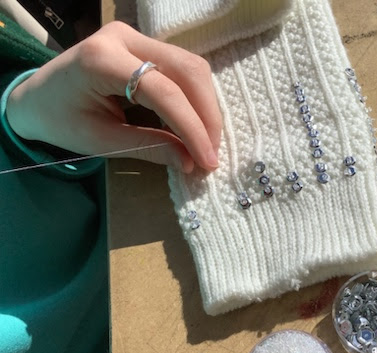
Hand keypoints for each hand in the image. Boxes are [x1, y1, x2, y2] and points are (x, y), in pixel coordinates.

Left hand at [6, 21, 221, 172]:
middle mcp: (124, 37)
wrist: (38, 97)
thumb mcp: (102, 142)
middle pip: (187, 70)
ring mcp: (136, 37)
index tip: (207, 161)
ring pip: (190, 67)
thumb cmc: (62, 121)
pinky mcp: (144, 46)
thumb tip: (190, 162)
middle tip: (211, 154)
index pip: (165, 92)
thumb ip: (149, 148)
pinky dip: (194, 101)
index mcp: (103, 59)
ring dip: (205, 108)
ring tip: (205, 144)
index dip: (193, 128)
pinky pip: (182, 70)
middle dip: (207, 116)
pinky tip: (194, 126)